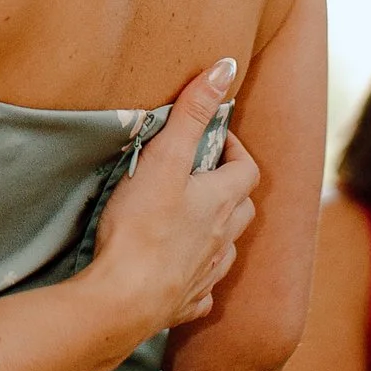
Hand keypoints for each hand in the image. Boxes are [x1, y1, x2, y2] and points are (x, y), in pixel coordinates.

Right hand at [89, 61, 258, 346]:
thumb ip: (192, 112)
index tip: (212, 140)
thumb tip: (226, 67)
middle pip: (243, 209)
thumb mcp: (164, 158)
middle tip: (204, 175)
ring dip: (219, 232)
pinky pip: (202, 290)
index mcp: (220, 201)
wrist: (124, 300)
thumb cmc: (141, 227)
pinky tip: (183, 275)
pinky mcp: (184, 303)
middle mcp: (221, 239)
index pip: (247, 169)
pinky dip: (198, 278)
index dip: (235, 150)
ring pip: (227, 249)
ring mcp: (205, 274)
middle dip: (231, 188)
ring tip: (196, 220)